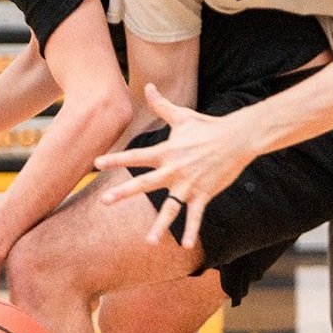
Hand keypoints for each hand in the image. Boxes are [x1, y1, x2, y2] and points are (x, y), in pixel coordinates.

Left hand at [92, 84, 258, 248]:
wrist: (236, 137)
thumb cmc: (207, 127)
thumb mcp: (182, 116)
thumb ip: (161, 105)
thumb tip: (148, 85)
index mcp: (166, 152)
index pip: (135, 156)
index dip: (115, 158)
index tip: (96, 163)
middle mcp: (174, 170)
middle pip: (144, 184)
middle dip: (123, 193)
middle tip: (103, 201)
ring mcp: (189, 184)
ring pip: (170, 208)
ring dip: (160, 226)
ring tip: (149, 241)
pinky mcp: (204, 194)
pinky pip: (196, 216)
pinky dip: (191, 231)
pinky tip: (186, 247)